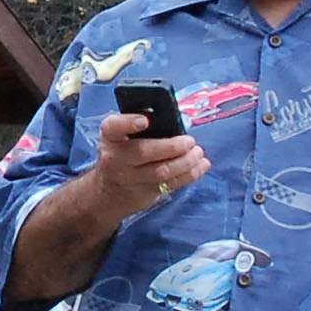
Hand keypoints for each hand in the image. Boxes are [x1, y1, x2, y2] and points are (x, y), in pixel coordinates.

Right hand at [93, 112, 208, 217]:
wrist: (110, 189)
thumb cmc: (123, 152)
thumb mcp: (122, 136)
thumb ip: (141, 126)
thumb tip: (174, 119)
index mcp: (111, 137)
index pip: (113, 127)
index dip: (128, 123)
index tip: (144, 121)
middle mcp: (117, 157)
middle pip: (143, 152)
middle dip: (171, 147)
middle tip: (189, 141)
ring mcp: (131, 177)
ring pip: (160, 171)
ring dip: (185, 162)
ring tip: (198, 152)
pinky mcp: (147, 191)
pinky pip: (171, 183)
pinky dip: (190, 174)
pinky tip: (201, 165)